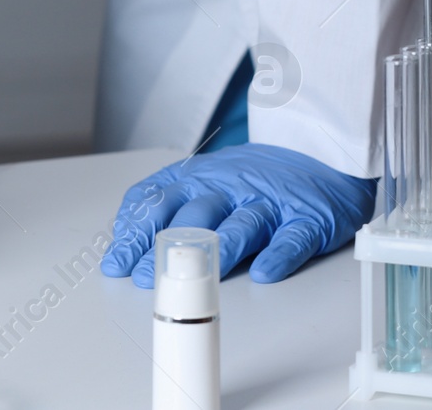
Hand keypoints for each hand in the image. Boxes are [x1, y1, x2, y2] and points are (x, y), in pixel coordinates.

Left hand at [100, 142, 375, 285]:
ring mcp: (267, 202)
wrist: (314, 153)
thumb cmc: (249, 177)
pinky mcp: (306, 218)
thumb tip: (125, 239)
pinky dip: (278, 256)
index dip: (134, 232)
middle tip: (148, 277)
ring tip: (199, 278)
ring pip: (241, 225)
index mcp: (196, 178)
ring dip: (218, 252)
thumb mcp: (201, 180)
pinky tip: (264, 272)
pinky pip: (291, 238)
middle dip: (167, 249)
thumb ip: (165, 205)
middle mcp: (228, 188)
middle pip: (193, 217)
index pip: (156, 202)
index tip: (117, 262)